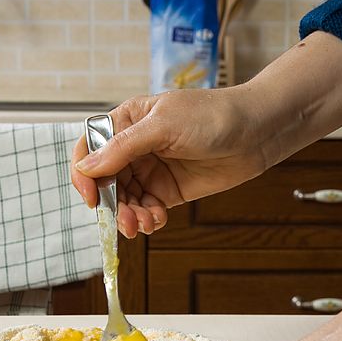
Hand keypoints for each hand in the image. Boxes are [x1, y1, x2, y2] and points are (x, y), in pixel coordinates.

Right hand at [70, 87, 270, 237]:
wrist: (256, 132)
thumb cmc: (213, 116)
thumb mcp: (163, 126)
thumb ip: (124, 148)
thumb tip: (87, 166)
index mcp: (127, 122)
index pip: (90, 149)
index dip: (85, 174)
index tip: (91, 198)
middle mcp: (134, 147)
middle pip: (106, 182)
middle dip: (112, 204)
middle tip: (126, 221)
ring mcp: (151, 170)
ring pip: (125, 200)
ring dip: (129, 216)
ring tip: (144, 224)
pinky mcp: (168, 191)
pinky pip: (146, 209)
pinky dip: (147, 219)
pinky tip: (157, 220)